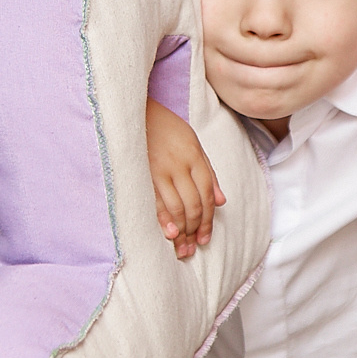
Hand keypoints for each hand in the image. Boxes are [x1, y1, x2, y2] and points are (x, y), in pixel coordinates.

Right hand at [147, 98, 224, 258]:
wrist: (135, 110)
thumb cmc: (165, 127)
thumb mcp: (192, 143)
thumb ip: (207, 172)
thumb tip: (221, 201)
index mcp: (194, 156)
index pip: (207, 193)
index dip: (208, 218)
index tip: (205, 237)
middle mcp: (180, 164)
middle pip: (194, 203)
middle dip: (196, 228)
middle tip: (195, 246)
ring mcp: (160, 169)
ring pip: (177, 206)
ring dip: (182, 230)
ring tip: (183, 248)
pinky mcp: (142, 172)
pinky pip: (155, 200)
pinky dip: (163, 219)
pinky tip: (169, 233)